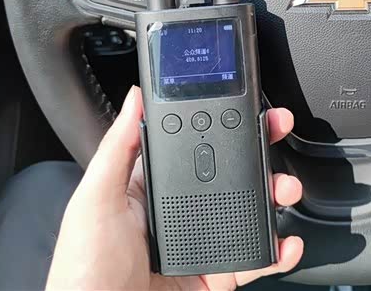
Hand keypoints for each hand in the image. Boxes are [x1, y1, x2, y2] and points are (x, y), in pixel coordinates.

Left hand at [46, 86, 302, 290]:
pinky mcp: (215, 275)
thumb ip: (117, 148)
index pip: (192, 144)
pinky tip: (286, 242)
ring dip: (274, 194)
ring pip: (249, 210)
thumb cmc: (84, 269)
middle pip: (228, 172)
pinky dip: (277, 251)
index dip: (219, 122)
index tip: (243, 105)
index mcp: (150, 187)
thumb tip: (133, 98)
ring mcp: (201, 242)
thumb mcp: (95, 200)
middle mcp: (179, 210)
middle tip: (277, 130)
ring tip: (286, 187)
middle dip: (258, 150)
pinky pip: (254, 258)